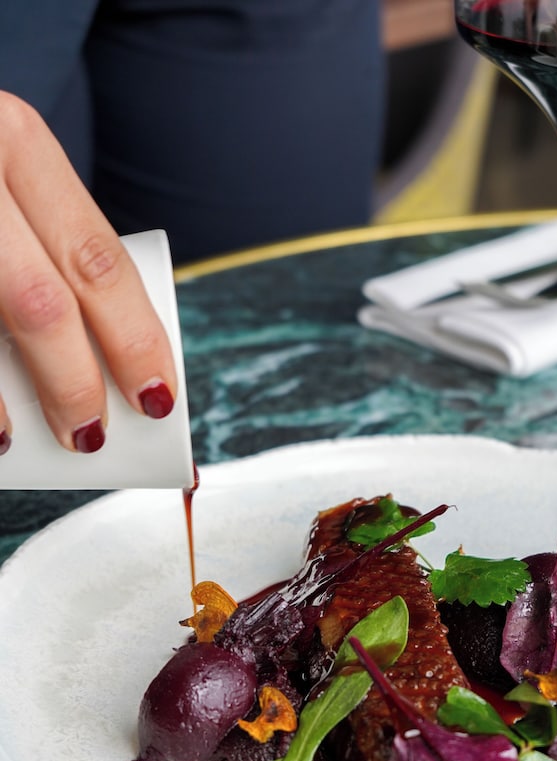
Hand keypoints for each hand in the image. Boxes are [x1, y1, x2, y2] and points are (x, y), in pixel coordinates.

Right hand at [0, 91, 177, 454]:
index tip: (158, 395)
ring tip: (16, 438)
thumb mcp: (1, 179)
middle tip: (91, 434)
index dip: (136, 338)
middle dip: (75, 381)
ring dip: (2, 399)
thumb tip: (98, 352)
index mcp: (17, 144)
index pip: (99, 259)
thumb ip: (41, 243)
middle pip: (42, 300)